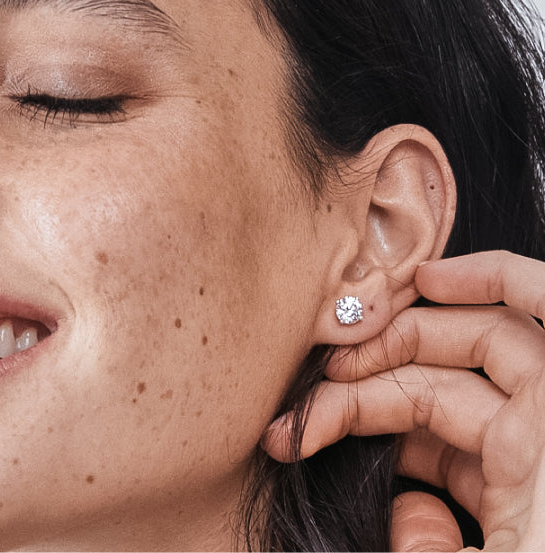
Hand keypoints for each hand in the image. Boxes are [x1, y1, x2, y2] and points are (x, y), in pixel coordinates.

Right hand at [262, 251, 544, 550]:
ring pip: (448, 406)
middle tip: (319, 386)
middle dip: (386, 356)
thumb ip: (428, 540)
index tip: (413, 281)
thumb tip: (413, 510)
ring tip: (311, 433)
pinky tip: (376, 484)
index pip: (522, 323)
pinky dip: (408, 462)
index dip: (481, 278)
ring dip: (376, 410)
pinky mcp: (517, 507)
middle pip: (467, 356)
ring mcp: (531, 474)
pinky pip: (456, 461)